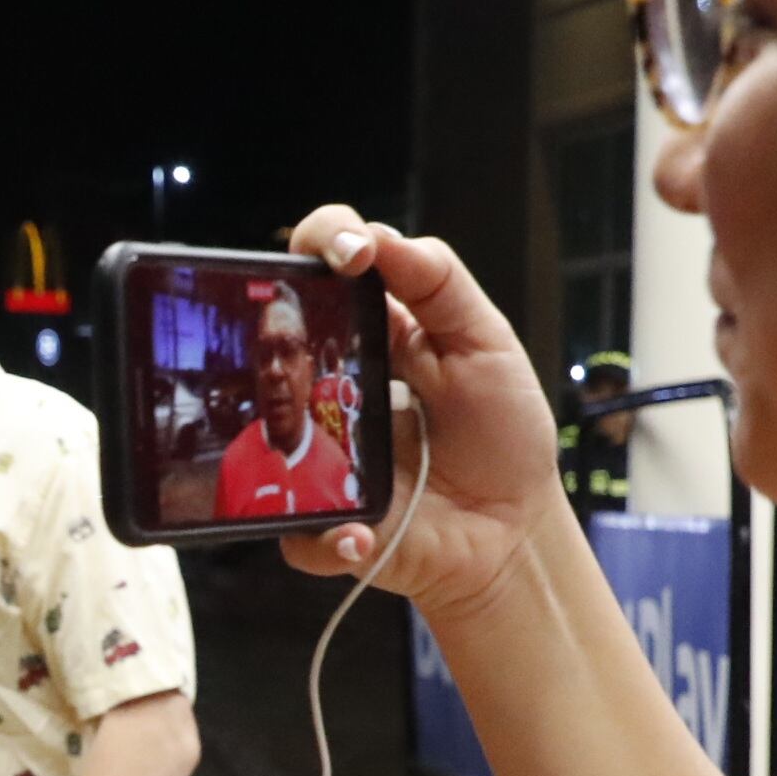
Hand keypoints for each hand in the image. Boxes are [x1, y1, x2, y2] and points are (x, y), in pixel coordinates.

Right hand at [275, 206, 569, 621]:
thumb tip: (381, 239)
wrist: (512, 532)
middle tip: (297, 338)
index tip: (348, 257)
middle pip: (271, 343)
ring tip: (336, 451)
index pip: (325, 269)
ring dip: (287, 437)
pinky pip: (295, 530)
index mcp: (371, 335)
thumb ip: (440, 284)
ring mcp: (318, 453)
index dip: (323, 242)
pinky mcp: (321, 523)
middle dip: (273, 333)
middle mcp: (330, 388)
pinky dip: (327, 536)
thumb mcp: (486, 343)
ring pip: (264, 436)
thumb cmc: (501, 435)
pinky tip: (361, 532)